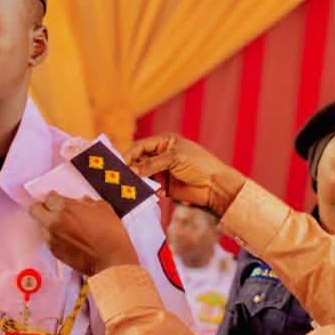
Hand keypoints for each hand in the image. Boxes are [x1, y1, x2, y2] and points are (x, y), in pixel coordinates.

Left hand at [29, 191, 138, 275]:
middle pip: (35, 210)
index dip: (54, 198)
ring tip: (62, 227)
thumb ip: (89, 203)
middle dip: (42, 208)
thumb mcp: (104, 209)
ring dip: (48, 224)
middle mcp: (53, 222)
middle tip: (52, 211)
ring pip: (40, 226)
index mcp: (64, 208)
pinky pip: (48, 240)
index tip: (59, 201)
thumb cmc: (110, 233)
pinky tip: (67, 239)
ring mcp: (52, 238)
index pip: (48, 197)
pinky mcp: (55, 252)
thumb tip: (84, 202)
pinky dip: (54, 238)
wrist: (111, 260)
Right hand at [126, 134, 244, 215]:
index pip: (141, 146)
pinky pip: (150, 187)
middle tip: (121, 176)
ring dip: (137, 180)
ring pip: (143, 175)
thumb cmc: (199, 165)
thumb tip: (132, 171)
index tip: (119, 164)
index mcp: (165, 142)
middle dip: (131, 168)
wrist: (216, 186)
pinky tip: (147, 192)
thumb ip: (151, 164)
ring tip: (131, 186)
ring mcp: (163, 171)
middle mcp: (162, 155)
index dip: (129, 154)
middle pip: (139, 160)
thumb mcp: (174, 159)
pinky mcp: (165, 186)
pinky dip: (146, 190)